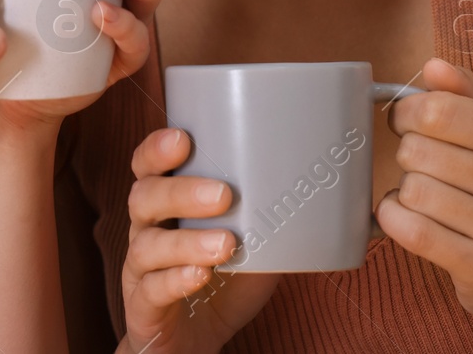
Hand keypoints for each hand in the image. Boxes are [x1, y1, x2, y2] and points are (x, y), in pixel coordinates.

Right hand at [122, 129, 279, 353]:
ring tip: (226, 243)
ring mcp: (140, 268)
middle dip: (181, 192)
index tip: (183, 138)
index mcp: (165, 206)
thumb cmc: (222, 283)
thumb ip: (274, 221)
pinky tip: (200, 275)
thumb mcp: (251, 246)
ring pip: (148, 245)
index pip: (147, 167)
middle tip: (223, 194)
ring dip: (187, 241)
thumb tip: (332, 195)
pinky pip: (152, 289)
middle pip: (144, 198)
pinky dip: (177, 279)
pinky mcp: (144, 305)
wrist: (193, 339)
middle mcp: (145, 230)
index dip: (156, 150)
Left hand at [379, 58, 472, 342]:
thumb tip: (433, 65)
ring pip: (413, 190)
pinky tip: (404, 217)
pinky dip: (394, 219)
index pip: (440, 111)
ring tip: (426, 199)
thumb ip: (466, 98)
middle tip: (423, 168)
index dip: (407, 113)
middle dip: (408, 157)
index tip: (407, 123)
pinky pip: (413, 230)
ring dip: (405, 193)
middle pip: (418, 151)